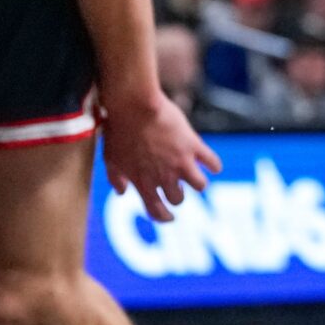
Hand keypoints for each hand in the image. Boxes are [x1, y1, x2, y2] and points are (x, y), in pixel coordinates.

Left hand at [99, 88, 219, 222]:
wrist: (134, 106)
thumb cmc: (118, 131)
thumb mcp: (111, 158)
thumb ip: (116, 178)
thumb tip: (122, 192)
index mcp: (143, 183)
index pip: (157, 212)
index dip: (164, 217)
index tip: (169, 217)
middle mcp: (164, 177)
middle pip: (178, 199)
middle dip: (177, 195)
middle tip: (176, 186)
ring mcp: (181, 162)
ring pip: (200, 185)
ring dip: (197, 182)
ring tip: (194, 174)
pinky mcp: (194, 146)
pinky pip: (212, 162)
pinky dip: (214, 165)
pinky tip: (211, 163)